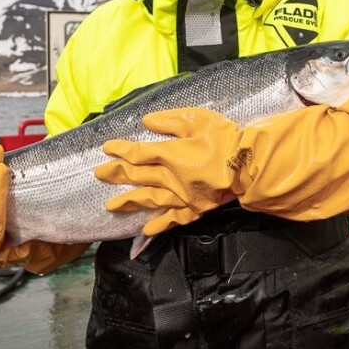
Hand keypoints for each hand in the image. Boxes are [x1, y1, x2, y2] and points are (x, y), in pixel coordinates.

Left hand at [99, 108, 243, 234]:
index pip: (138, 152)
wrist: (249, 166)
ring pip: (149, 199)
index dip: (120, 150)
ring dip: (129, 201)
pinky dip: (158, 224)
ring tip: (111, 206)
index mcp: (171, 154)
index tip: (106, 148)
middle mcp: (171, 177)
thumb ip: (171, 121)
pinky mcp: (195, 208)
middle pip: (138, 176)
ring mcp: (181, 196)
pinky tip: (145, 228)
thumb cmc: (226, 139)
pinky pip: (173, 219)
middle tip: (98, 174)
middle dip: (117, 174)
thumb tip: (146, 122)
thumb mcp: (199, 119)